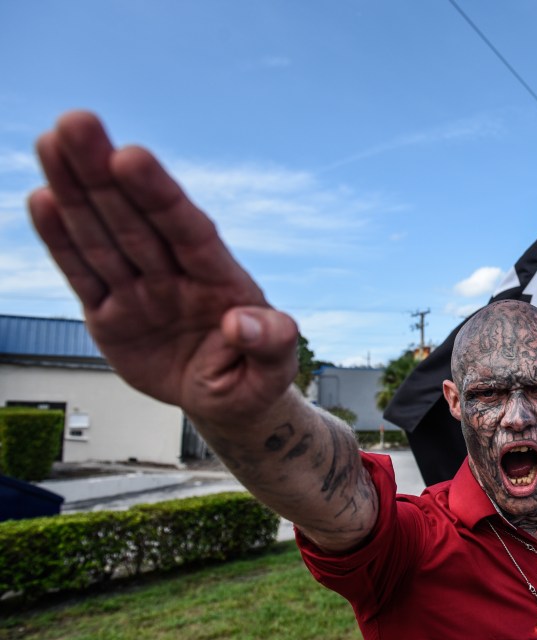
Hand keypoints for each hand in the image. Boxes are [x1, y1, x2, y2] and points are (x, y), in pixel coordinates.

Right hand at [28, 112, 297, 423]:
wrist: (227, 402)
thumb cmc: (254, 378)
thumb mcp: (274, 372)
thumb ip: (272, 344)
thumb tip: (243, 322)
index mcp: (221, 281)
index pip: (188, 231)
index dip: (159, 195)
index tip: (131, 156)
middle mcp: (176, 277)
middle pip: (137, 220)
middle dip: (105, 173)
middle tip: (77, 122)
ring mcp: (140, 293)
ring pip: (103, 237)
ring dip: (76, 191)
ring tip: (52, 142)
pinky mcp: (110, 315)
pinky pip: (83, 275)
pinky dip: (61, 241)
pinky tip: (44, 198)